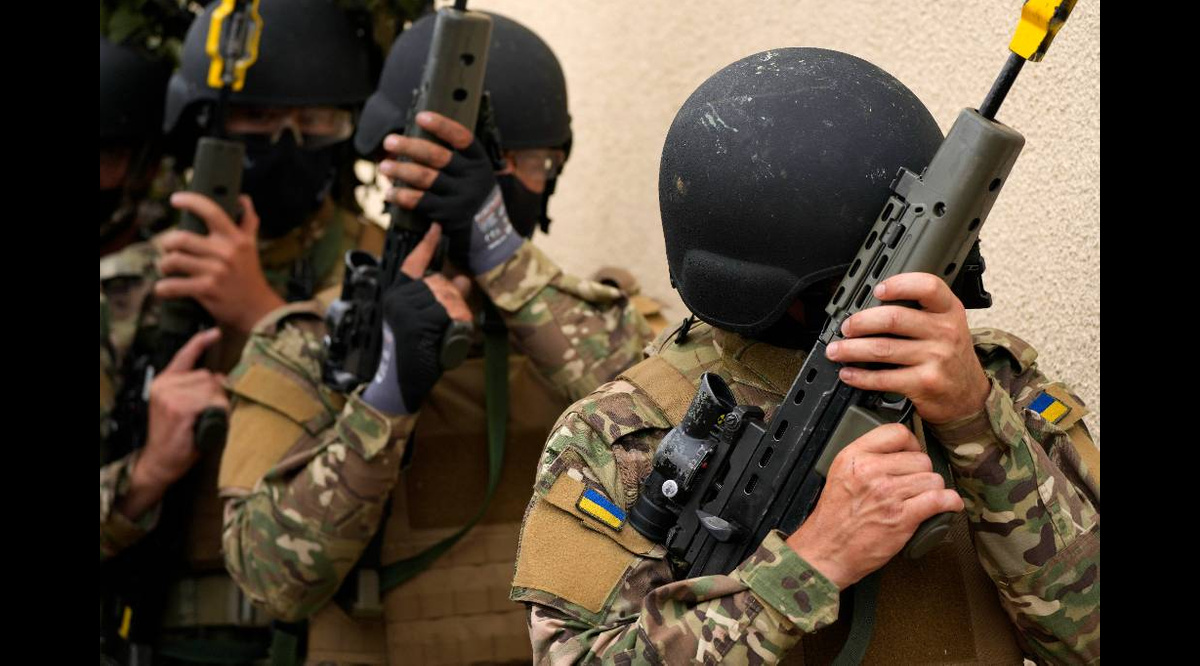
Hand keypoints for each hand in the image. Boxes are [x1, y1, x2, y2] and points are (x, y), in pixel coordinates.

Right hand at [122, 329, 228, 518]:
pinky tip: (204, 424)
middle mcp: (165, 385)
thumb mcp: (182, 407)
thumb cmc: (177, 437)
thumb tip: (221, 378)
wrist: (160, 462)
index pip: (184, 356)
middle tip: (206, 415)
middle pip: (208, 376)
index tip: (215, 333)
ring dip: (217, 404)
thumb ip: (196, 390)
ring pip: (212, 388)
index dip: (200, 343)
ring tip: (204, 421)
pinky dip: (216, 412)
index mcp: (164, 382)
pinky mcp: (179, 409)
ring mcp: (170, 396)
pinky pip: (211, 402)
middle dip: (216, 394)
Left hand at [156, 193, 285, 333]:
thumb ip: (248, 222)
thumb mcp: (251, 247)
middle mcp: (226, 252)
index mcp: (236, 238)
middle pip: (180, 238)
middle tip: (168, 248)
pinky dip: (163, 288)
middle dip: (167, 244)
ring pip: (173, 260)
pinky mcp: (207, 290)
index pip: (211, 211)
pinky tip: (164, 288)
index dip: (190, 201)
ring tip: (167, 268)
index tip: (175, 199)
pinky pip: (173, 285)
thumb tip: (243, 198)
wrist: (257, 309)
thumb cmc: (250, 275)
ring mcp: (216, 272)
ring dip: (164, 265)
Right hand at [360, 224, 471, 414]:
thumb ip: (444, 298)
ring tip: (446, 332)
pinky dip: (455, 324)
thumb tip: (463, 278)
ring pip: (447, 297)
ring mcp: (405, 310)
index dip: (426, 246)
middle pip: (440, 282)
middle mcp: (398, 298)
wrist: (403, 383)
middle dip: (454, 299)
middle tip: (450, 322)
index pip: (413, 264)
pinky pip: (448, 313)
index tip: (435, 228)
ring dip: (456, 313)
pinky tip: (446, 338)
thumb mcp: (430, 321)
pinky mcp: (414, 322)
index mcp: (397, 295)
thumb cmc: (417, 353)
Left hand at [381, 112, 520, 273]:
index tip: (421, 117)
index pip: (461, 137)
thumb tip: (414, 142)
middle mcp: (472, 177)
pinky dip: (402, 196)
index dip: (441, 125)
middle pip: (437, 156)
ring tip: (384, 167)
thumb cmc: (473, 195)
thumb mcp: (475, 173)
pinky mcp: (449, 215)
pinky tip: (390, 192)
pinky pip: (421, 201)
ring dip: (401, 170)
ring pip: (425, 178)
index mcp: (479, 161)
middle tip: (390, 142)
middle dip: (410, 147)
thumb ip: (454, 157)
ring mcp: (461, 197)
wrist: (488, 231)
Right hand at [785, 424, 962, 588]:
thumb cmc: (834, 518)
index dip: (911, 444)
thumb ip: (865, 458)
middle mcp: (871, 471)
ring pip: (932, 479)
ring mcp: (888, 494)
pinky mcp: (902, 517)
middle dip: (922, 473)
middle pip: (920, 458)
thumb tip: (899, 451)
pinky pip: (940, 500)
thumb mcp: (840, 474)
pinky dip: (950, 503)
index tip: (911, 455)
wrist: (827, 550)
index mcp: (854, 457)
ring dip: (933, 490)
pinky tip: (948, 505)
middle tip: (913, 486)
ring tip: (923, 499)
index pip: (897, 433)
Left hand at [824, 273, 990, 423]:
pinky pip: (883, 378)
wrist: (969, 396)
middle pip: (893, 318)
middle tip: (846, 327)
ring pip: (882, 349)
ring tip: (836, 350)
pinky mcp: (924, 383)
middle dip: (860, 322)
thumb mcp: (948, 325)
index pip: (928, 286)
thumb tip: (872, 306)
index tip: (877, 289)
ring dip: (851, 350)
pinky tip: (849, 373)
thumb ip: (921, 311)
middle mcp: (945, 332)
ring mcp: (936, 358)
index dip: (899, 284)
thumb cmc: (951, 356)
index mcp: (949, 310)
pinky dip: (860, 376)